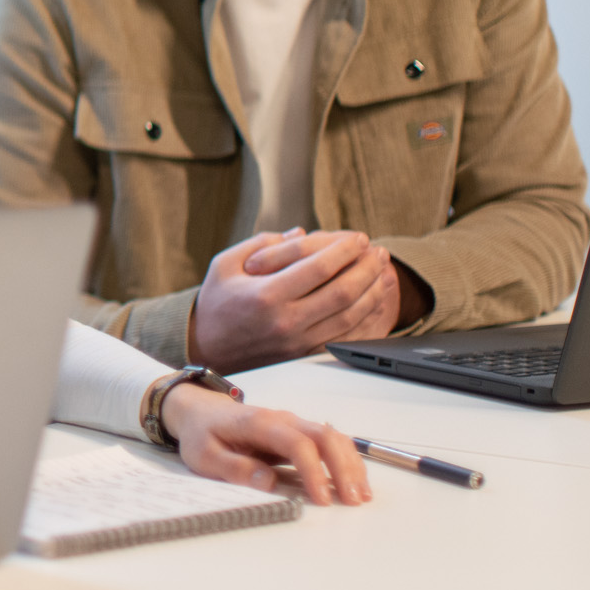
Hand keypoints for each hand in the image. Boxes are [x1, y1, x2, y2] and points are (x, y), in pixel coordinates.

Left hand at [160, 385, 370, 505]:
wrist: (199, 411)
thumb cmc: (202, 434)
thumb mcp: (205, 456)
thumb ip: (235, 468)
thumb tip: (268, 483)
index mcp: (258, 424)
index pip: (297, 444)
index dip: (313, 471)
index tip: (320, 499)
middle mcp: (282, 420)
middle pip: (324, 436)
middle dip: (343, 468)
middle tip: (352, 500)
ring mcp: (292, 424)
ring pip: (333, 437)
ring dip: (350, 465)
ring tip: (360, 496)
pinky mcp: (298, 433)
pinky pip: (329, 442)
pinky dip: (346, 461)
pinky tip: (355, 482)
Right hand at [189, 228, 399, 370]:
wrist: (206, 347)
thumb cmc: (217, 301)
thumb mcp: (225, 264)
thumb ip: (261, 243)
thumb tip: (300, 233)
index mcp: (266, 295)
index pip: (318, 268)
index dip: (344, 250)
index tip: (359, 238)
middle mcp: (285, 321)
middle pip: (342, 293)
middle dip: (366, 269)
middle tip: (378, 252)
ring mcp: (297, 343)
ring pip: (350, 317)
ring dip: (373, 292)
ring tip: (382, 272)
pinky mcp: (304, 356)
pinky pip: (346, 338)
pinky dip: (367, 320)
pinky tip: (375, 302)